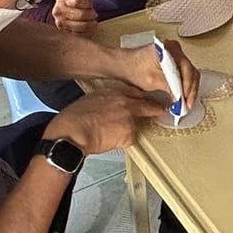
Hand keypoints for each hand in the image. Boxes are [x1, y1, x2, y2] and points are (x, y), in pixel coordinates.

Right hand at [45, 89, 167, 154]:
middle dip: (155, 109)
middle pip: (148, 105)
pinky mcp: (130, 134)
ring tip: (107, 133)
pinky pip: (129, 139)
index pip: (137, 92)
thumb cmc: (74, 118)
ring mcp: (130, 118)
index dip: (142, 99)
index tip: (146, 101)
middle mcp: (126, 101)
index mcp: (115, 91)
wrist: (72, 134)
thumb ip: (107, 99)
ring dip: (128, 130)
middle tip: (161, 111)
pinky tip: (107, 140)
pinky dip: (121, 141)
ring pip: (136, 125)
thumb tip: (113, 105)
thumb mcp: (91, 99)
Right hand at [52, 0, 98, 38]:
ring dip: (89, 23)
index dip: (86, 2)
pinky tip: (89, 27)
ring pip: (79, 25)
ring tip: (93, 21)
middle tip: (94, 14)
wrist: (68, 18)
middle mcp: (57, 11)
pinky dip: (86, 31)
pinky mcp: (64, 33)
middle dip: (90, 14)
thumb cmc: (76, 6)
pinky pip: (78, 34)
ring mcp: (60, 23)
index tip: (89, 4)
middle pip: (80, 14)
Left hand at [118, 39, 199, 112]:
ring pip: (190, 73)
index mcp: (170, 50)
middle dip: (190, 91)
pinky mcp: (174, 59)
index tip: (185, 102)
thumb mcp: (152, 81)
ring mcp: (176, 53)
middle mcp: (175, 49)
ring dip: (189, 88)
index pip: (187, 72)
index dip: (188, 89)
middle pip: (191, 72)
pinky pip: (185, 72)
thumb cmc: (133, 68)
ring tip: (185, 102)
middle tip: (187, 105)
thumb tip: (180, 98)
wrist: (124, 65)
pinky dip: (185, 84)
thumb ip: (169, 88)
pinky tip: (182, 94)